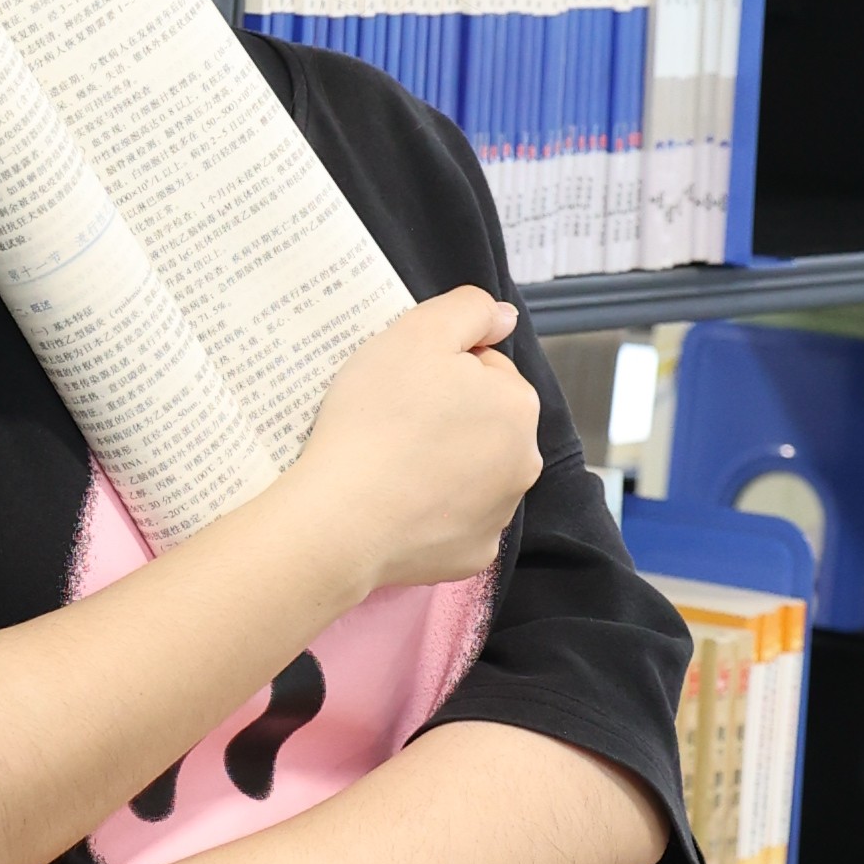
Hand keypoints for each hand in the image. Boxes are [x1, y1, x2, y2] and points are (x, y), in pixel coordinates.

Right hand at [284, 286, 539, 597]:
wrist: (341, 518)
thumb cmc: (376, 419)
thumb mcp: (417, 333)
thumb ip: (469, 309)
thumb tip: (504, 317)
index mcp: (517, 404)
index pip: (484, 370)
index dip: (442, 369)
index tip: (403, 383)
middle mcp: (523, 462)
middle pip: (484, 422)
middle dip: (448, 417)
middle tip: (392, 421)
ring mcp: (500, 514)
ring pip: (471, 472)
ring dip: (441, 463)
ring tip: (390, 463)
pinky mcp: (472, 555)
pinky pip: (454, 521)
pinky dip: (431, 512)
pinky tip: (395, 504)